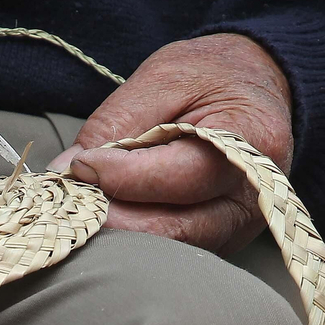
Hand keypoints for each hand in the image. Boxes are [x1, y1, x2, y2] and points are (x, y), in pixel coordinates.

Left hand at [50, 34, 293, 255]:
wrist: (255, 84)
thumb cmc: (210, 75)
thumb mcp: (161, 77)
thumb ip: (115, 123)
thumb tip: (67, 170)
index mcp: (251, 138)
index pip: (182, 176)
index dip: (123, 177)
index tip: (80, 167)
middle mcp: (257, 193)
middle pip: (177, 227)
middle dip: (116, 217)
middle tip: (73, 196)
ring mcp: (243, 223)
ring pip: (173, 248)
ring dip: (123, 232)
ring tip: (87, 205)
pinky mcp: (224, 238)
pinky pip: (175, 249)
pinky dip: (138, 236)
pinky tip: (113, 214)